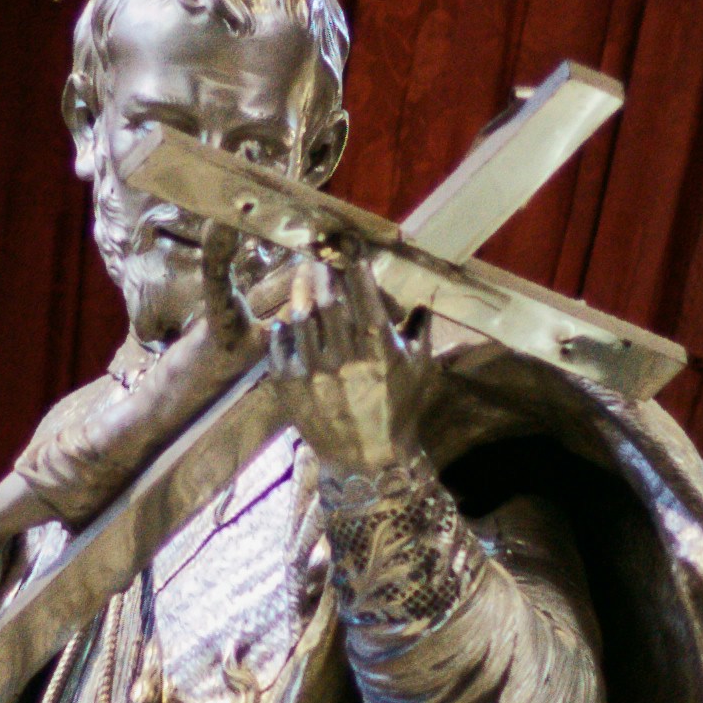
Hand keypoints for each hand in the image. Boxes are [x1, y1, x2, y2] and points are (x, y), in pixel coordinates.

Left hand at [253, 237, 421, 475]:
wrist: (366, 461)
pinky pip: (280, 344)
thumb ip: (420, 329)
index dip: (352, 260)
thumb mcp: (419, 370)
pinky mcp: (289, 385)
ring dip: (300, 289)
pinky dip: (284, 325)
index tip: (347, 241)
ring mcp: (312, 371)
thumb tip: (422, 297)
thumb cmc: (397, 411)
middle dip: (322, 268)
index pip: (362, 291)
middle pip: (326, 297)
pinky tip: (289, 316)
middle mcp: (343, 357)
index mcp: (377, 349)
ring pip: (300, 315)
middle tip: (318, 252)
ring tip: (303, 274)